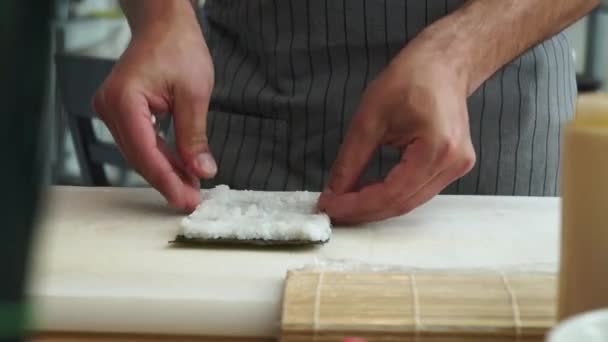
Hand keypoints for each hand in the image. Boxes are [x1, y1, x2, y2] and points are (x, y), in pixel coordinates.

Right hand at [93, 2, 213, 211]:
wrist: (164, 24)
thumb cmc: (178, 47)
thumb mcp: (194, 93)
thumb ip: (194, 136)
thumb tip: (201, 172)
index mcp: (124, 100)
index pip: (145, 152)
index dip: (167, 181)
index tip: (187, 201)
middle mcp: (110, 107)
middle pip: (139, 157)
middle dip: (167, 181)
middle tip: (192, 200)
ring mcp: (112, 110)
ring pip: (140, 153)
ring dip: (165, 171)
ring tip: (191, 188)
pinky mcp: (122, 112)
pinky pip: (141, 142)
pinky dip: (161, 157)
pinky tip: (180, 170)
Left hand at [318, 42, 475, 223]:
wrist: (442, 64)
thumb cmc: (409, 80)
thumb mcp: (369, 118)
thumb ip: (351, 161)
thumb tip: (334, 192)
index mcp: (436, 149)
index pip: (391, 193)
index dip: (357, 205)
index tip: (329, 206)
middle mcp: (453, 165)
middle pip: (402, 204)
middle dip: (364, 210)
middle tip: (332, 209)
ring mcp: (457, 168)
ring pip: (410, 202)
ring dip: (376, 206)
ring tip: (345, 202)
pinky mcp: (453, 168)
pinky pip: (417, 191)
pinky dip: (391, 195)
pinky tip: (367, 192)